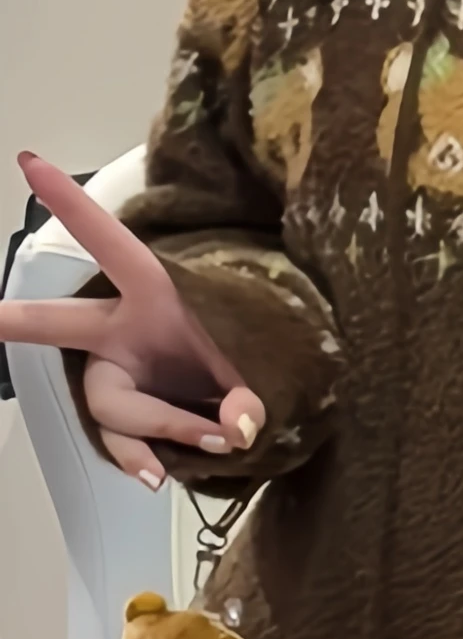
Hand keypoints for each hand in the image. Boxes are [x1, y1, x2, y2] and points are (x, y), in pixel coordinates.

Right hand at [0, 153, 264, 489]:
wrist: (262, 397)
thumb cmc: (250, 356)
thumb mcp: (261, 365)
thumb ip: (251, 396)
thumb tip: (236, 430)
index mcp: (155, 292)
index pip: (111, 244)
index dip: (73, 206)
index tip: (30, 163)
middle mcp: (123, 328)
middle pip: (63, 324)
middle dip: (21, 320)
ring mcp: (121, 370)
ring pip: (108, 402)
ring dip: (155, 427)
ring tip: (212, 441)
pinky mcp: (130, 412)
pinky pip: (120, 439)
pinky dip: (140, 457)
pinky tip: (155, 475)